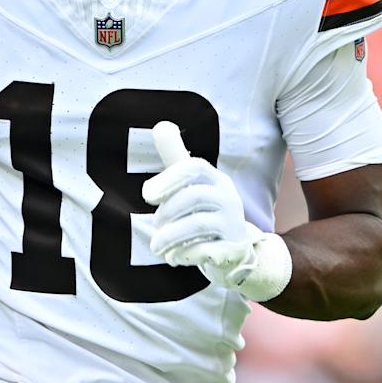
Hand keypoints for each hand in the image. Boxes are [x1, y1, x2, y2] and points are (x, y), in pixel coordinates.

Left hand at [141, 122, 290, 301]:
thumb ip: (176, 158)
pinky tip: (175, 257)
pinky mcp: (232, 251)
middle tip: (154, 227)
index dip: (168, 178)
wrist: (235, 254)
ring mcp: (233, 225)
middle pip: (193, 196)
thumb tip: (161, 125)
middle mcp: (229, 199)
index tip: (146, 195)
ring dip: (170, 236)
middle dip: (166, 213)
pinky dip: (184, 254)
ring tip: (156, 246)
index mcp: (216, 180)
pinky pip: (204, 251)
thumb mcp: (193, 185)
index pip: (194, 167)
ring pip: (198, 224)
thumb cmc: (205, 214)